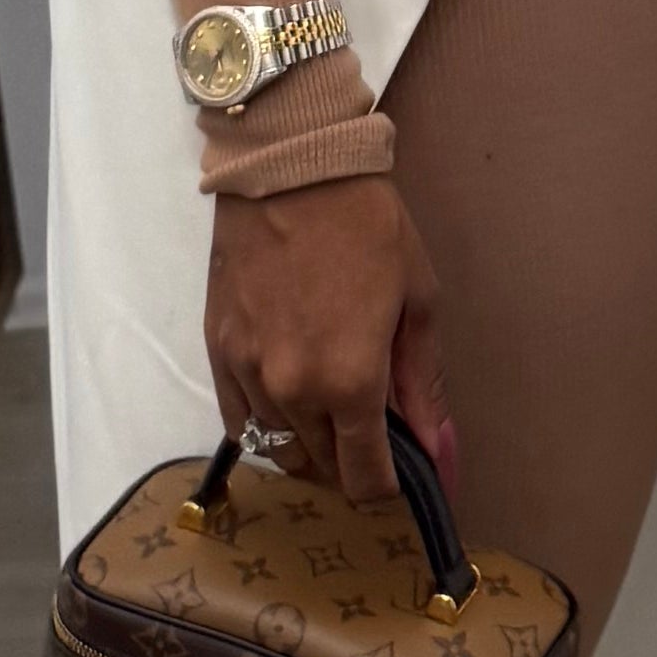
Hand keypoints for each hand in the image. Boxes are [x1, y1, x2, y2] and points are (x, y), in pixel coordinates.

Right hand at [203, 173, 454, 520]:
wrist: (291, 168)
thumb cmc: (367, 226)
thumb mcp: (417, 301)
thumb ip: (423, 385)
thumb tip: (439, 449)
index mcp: (350, 382)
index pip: (364, 478)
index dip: (389, 488)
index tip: (402, 474)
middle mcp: (293, 391)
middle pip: (322, 467)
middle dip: (352, 462)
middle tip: (373, 432)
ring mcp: (248, 373)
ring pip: (279, 447)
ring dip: (310, 443)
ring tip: (332, 411)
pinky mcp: (218, 350)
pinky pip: (238, 418)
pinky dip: (266, 423)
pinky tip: (289, 400)